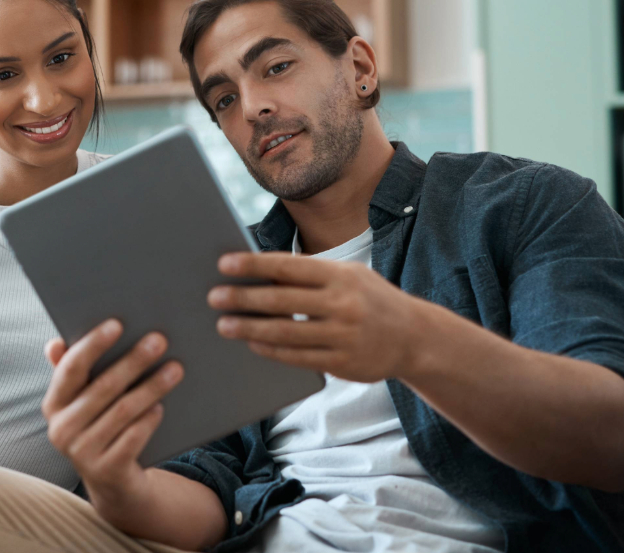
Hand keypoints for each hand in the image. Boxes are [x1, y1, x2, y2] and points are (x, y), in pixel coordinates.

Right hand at [42, 319, 183, 512]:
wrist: (114, 482)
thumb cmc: (100, 426)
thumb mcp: (84, 401)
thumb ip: (72, 371)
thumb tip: (54, 343)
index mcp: (54, 404)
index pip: (71, 368)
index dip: (93, 344)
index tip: (117, 324)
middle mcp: (61, 429)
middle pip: (103, 387)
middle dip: (133, 360)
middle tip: (159, 340)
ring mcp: (83, 453)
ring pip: (123, 411)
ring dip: (151, 387)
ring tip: (174, 369)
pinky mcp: (107, 471)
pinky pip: (133, 437)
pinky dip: (149, 419)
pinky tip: (162, 406)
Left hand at [209, 252, 431, 382]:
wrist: (415, 338)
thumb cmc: (369, 299)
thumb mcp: (348, 276)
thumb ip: (309, 275)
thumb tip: (259, 273)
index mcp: (341, 276)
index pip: (289, 266)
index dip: (254, 265)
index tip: (224, 264)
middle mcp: (343, 304)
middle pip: (282, 301)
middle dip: (243, 298)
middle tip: (213, 297)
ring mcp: (344, 336)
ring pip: (285, 332)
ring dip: (249, 328)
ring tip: (223, 325)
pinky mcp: (343, 364)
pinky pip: (297, 357)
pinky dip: (271, 350)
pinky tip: (252, 343)